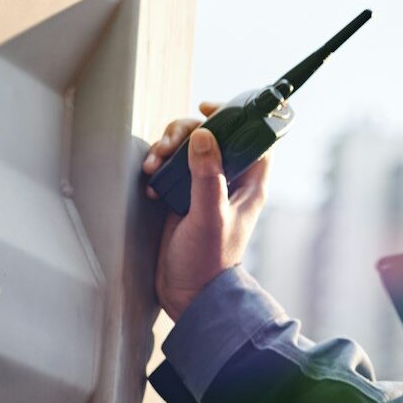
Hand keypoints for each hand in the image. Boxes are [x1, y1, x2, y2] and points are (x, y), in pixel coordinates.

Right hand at [141, 100, 269, 319]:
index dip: (237, 117)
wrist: (188, 293)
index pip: (253, 137)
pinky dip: (158, 165)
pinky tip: (150, 180)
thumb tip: (205, 134)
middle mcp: (229, 182)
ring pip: (189, 149)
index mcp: (249, 184)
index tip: (209, 108)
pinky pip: (171, 167)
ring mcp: (204, 187)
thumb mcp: (208, 216)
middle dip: (187, 132)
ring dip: (168, 148)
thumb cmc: (208, 261)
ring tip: (152, 165)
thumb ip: (206, 176)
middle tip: (167, 144)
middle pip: (214, 136)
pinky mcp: (182, 196)